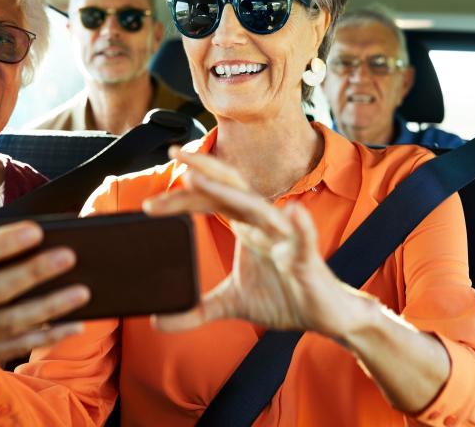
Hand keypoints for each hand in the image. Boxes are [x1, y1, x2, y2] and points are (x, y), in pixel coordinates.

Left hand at [143, 147, 375, 338]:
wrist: (325, 315)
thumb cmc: (283, 296)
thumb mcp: (231, 303)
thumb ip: (196, 310)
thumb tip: (157, 321)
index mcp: (246, 225)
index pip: (211, 201)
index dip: (182, 199)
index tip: (150, 204)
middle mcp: (263, 223)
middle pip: (232, 187)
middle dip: (204, 169)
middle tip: (174, 153)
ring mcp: (285, 237)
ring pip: (258, 208)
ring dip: (230, 193)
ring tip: (202, 180)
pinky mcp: (307, 258)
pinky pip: (303, 239)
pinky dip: (300, 224)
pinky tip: (293, 213)